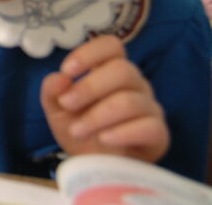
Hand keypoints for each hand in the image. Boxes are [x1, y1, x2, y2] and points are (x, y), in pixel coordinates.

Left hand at [41, 35, 168, 162]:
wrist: (94, 165)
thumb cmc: (79, 128)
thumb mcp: (56, 109)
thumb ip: (52, 91)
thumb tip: (60, 78)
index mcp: (109, 70)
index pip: (111, 45)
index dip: (90, 53)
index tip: (68, 71)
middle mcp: (134, 84)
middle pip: (123, 70)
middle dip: (89, 87)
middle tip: (67, 105)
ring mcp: (149, 108)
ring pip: (131, 100)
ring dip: (97, 116)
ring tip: (77, 131)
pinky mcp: (158, 134)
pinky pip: (149, 127)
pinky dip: (122, 133)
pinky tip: (103, 139)